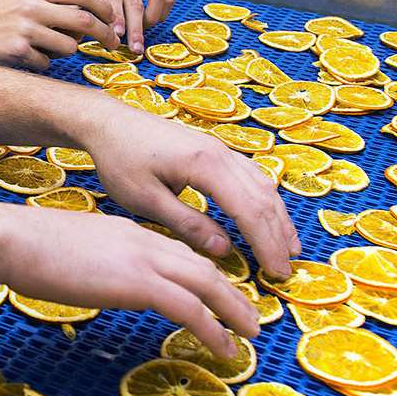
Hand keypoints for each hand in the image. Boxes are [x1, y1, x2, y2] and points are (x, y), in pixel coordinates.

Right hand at [0, 0, 116, 69]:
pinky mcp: (17, 51)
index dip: (105, 7)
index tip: (113, 19)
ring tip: (47, 51)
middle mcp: (32, 6)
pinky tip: (24, 59)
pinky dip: (41, 65)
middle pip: (85, 20)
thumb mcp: (17, 1)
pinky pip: (46, 63)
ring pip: (69, 46)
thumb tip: (84, 16)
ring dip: (66, 52)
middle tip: (110, 44)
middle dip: (104, 34)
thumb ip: (48, 4)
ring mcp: (25, 28)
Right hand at [2, 208, 258, 358]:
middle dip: (231, 292)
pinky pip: (190, 307)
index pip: (178, 252)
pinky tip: (224, 348)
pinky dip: (213, 329)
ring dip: (233, 310)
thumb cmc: (28, 248)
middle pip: (203, 265)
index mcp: (128, 232)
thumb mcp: (75, 250)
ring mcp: (144, 259)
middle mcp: (144, 240)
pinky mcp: (139, 282)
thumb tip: (103, 281)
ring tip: (249, 334)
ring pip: (207, 283)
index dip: (203, 275)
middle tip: (249, 317)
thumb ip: (98, 262)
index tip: (216, 294)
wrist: (14, 240)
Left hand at [75, 98, 299, 280]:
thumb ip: (187, 224)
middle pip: (263, 197)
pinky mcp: (213, 149)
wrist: (108, 122)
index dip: (266, 244)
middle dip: (277, 236)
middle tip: (286, 270)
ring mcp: (219, 148)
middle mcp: (220, 153)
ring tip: (289, 248)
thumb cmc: (119, 159)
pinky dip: (265, 199)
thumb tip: (224, 249)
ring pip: (262, 184)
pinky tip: (268, 215)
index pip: (249, 210)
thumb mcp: (146, 199)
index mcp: (205, 164)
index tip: (276, 273)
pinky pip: (251, 175)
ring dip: (278, 217)